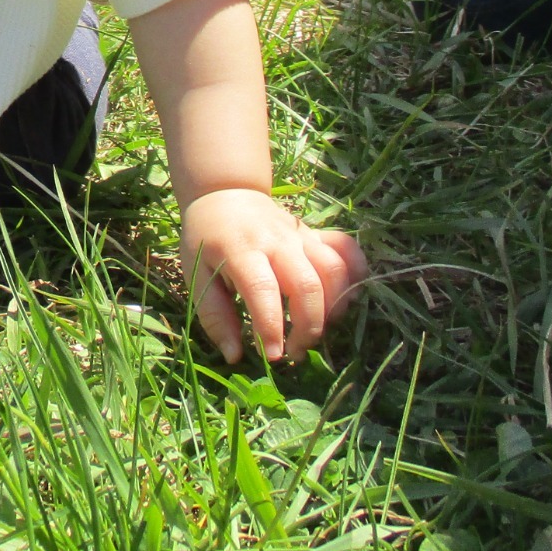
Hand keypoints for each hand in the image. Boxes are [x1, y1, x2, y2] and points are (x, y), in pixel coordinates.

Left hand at [179, 188, 366, 363]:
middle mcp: (277, 241)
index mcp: (242, 250)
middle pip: (307, 286)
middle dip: (308, 327)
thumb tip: (234, 356)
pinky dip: (354, 275)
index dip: (272, 328)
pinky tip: (345, 298)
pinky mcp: (316, 233)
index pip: (263, 291)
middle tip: (295, 352)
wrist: (225, 194)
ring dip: (333, 308)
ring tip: (317, 330)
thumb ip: (215, 315)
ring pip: (333, 271)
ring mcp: (301, 235)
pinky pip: (346, 250)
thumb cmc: (207, 239)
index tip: (272, 356)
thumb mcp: (197, 274)